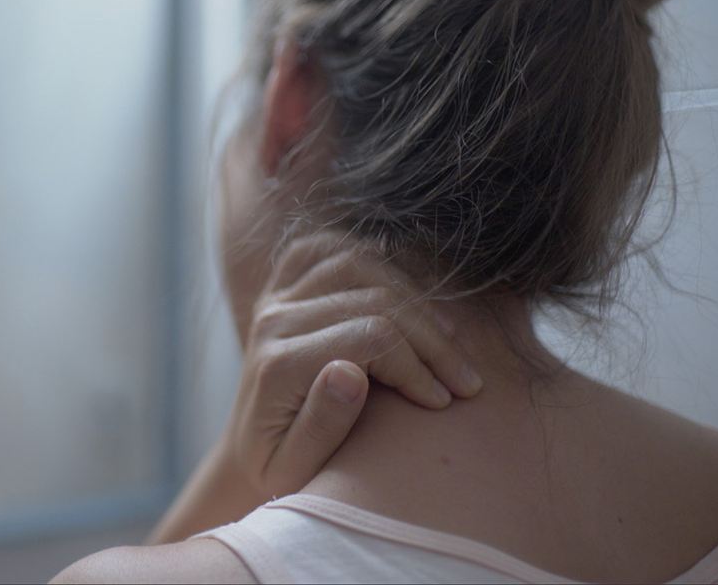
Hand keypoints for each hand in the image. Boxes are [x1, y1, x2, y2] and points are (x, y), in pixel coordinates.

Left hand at [222, 232, 481, 497]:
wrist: (250, 446)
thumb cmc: (281, 465)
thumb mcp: (292, 470)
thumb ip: (320, 425)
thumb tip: (349, 372)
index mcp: (277, 364)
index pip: (369, 338)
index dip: (418, 365)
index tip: (446, 400)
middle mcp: (274, 319)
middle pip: (373, 299)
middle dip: (431, 339)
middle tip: (467, 380)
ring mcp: (279, 294)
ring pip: (361, 264)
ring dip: (415, 298)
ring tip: (449, 341)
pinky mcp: (285, 281)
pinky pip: (335, 248)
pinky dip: (379, 262)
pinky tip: (412, 301)